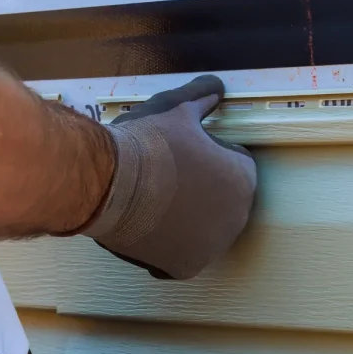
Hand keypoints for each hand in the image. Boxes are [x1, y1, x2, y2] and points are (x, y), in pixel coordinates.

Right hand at [84, 75, 256, 279]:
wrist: (108, 183)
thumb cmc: (147, 143)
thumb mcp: (177, 107)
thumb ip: (203, 95)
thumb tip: (216, 86)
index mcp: (244, 178)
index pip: (232, 163)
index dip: (205, 154)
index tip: (180, 153)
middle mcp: (237, 217)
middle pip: (218, 199)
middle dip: (198, 189)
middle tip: (164, 176)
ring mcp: (212, 246)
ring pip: (200, 228)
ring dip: (183, 217)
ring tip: (152, 200)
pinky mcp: (185, 267)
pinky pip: (180, 255)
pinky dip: (166, 245)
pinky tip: (147, 226)